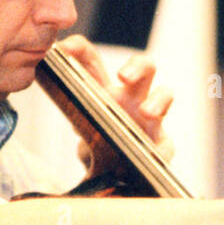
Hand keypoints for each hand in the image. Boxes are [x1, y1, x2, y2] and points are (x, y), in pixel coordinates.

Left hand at [57, 35, 174, 167]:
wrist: (109, 175)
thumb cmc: (94, 144)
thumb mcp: (76, 127)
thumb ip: (68, 113)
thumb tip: (56, 103)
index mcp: (103, 89)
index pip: (93, 60)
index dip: (80, 50)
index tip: (65, 49)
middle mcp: (129, 98)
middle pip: (143, 66)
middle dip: (136, 67)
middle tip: (123, 77)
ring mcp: (149, 119)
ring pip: (164, 95)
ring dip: (158, 101)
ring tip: (147, 113)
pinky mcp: (161, 144)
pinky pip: (166, 144)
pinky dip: (162, 148)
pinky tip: (153, 153)